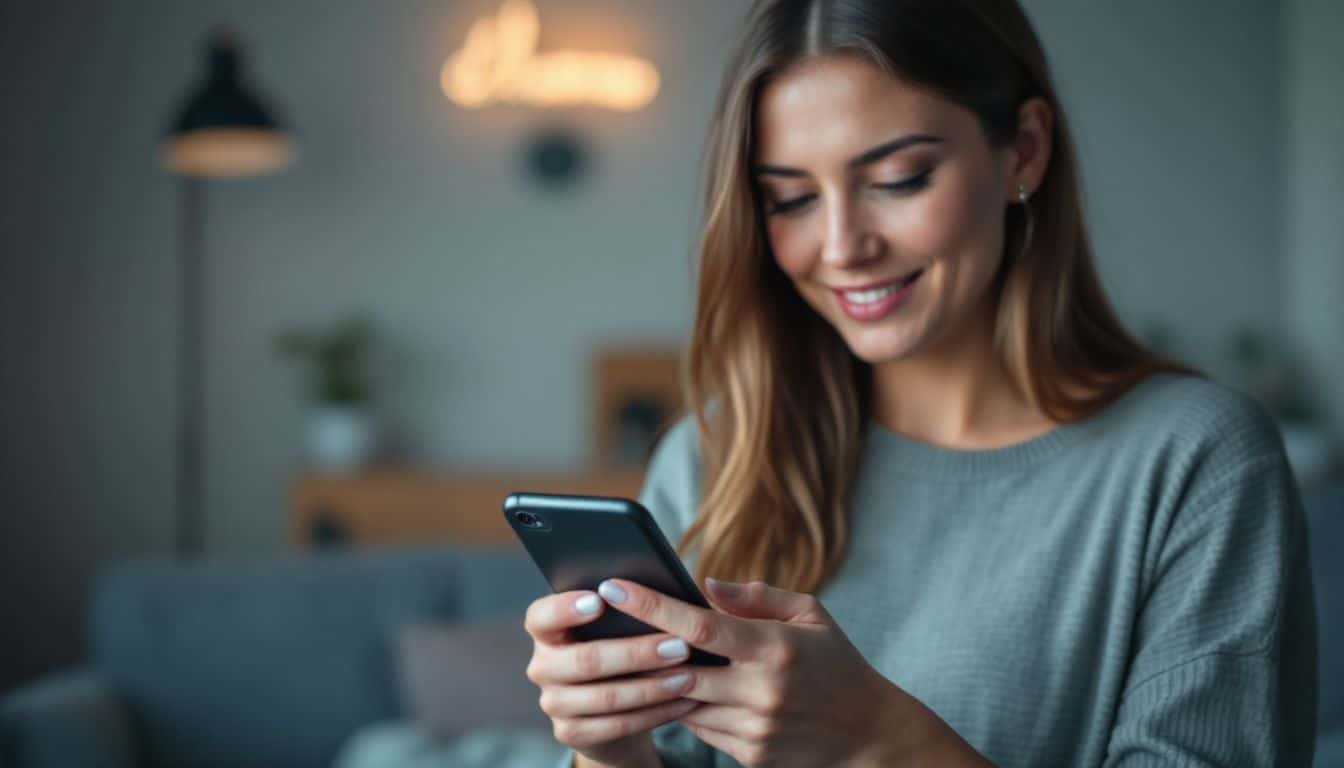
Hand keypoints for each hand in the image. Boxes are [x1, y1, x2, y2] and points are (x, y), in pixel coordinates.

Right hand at [524, 590, 700, 767]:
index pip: (541, 616)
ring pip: (606, 696)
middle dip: (637, 653)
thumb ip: (624, 608)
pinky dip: (656, 713)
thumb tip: (659, 591)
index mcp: (546, 631)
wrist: (616, 708)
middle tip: (680, 646)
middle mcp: (542, 666)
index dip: (566, 608)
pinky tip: (684, 702)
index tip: (601, 598)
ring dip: (654, 687)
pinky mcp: (571, 732)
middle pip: (585, 660)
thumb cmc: (619, 649)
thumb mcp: (616, 627)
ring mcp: (554, 703)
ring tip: (690, 676)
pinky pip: (618, 725)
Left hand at [596, 577, 988, 766]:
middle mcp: (760, 690)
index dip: (651, 605)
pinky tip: (672, 685)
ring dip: (657, 678)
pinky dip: (682, 704)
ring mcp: (752, 728)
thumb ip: (756, 597)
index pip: (699, 625)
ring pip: (680, 701)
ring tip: (632, 650)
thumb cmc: (836, 664)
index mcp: (775, 647)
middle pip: (677, 668)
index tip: (614, 584)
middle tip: (603, 620)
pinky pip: (697, 727)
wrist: (868, 735)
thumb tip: (705, 586)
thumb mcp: (810, 616)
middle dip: (638, 646)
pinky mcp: (747, 755)